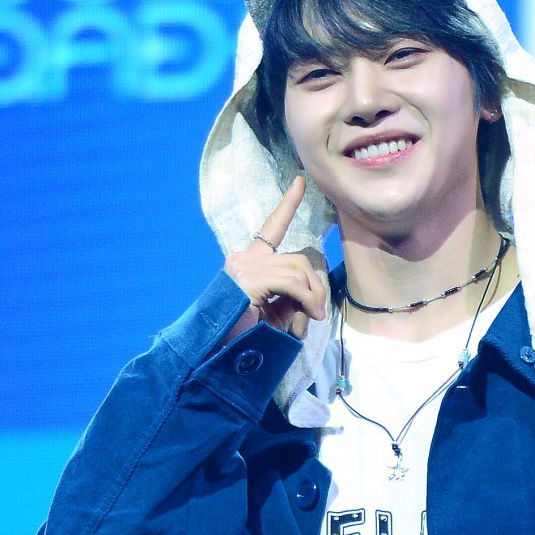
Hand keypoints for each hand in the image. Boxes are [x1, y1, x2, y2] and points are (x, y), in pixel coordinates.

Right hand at [223, 174, 329, 340]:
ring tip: (311, 320)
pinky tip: (308, 316)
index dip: (288, 205)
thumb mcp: (276, 312)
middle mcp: (244, 259)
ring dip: (312, 298)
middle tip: (316, 313)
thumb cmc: (248, 336)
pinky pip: (291, 283)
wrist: (217, 352)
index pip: (271, 228)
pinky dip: (306, 299)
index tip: (301, 182)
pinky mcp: (248, 280)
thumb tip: (313, 294)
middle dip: (314, 286)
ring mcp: (244, 268)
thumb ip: (293, 296)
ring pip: (297, 271)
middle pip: (298, 259)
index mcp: (249, 262)